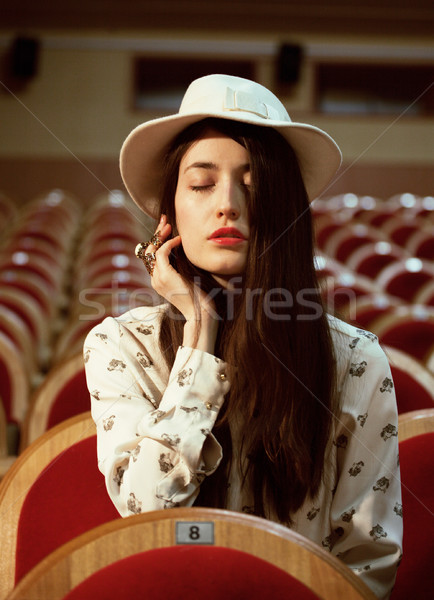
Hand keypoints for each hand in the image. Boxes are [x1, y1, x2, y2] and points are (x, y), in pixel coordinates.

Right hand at [142, 215, 218, 351]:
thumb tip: (184, 251)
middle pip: (148, 251)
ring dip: (160, 235)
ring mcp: (158, 278)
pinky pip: (161, 253)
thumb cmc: (199, 298)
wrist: (200, 312)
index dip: (157, 240)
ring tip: (169, 225)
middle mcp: (154, 280)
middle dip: (155, 233)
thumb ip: (182, 267)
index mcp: (159, 281)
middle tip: (164, 220)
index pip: (152, 256)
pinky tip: (179, 239)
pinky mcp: (165, 275)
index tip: (166, 228)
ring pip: (152, 250)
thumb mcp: (188, 278)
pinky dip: (169, 243)